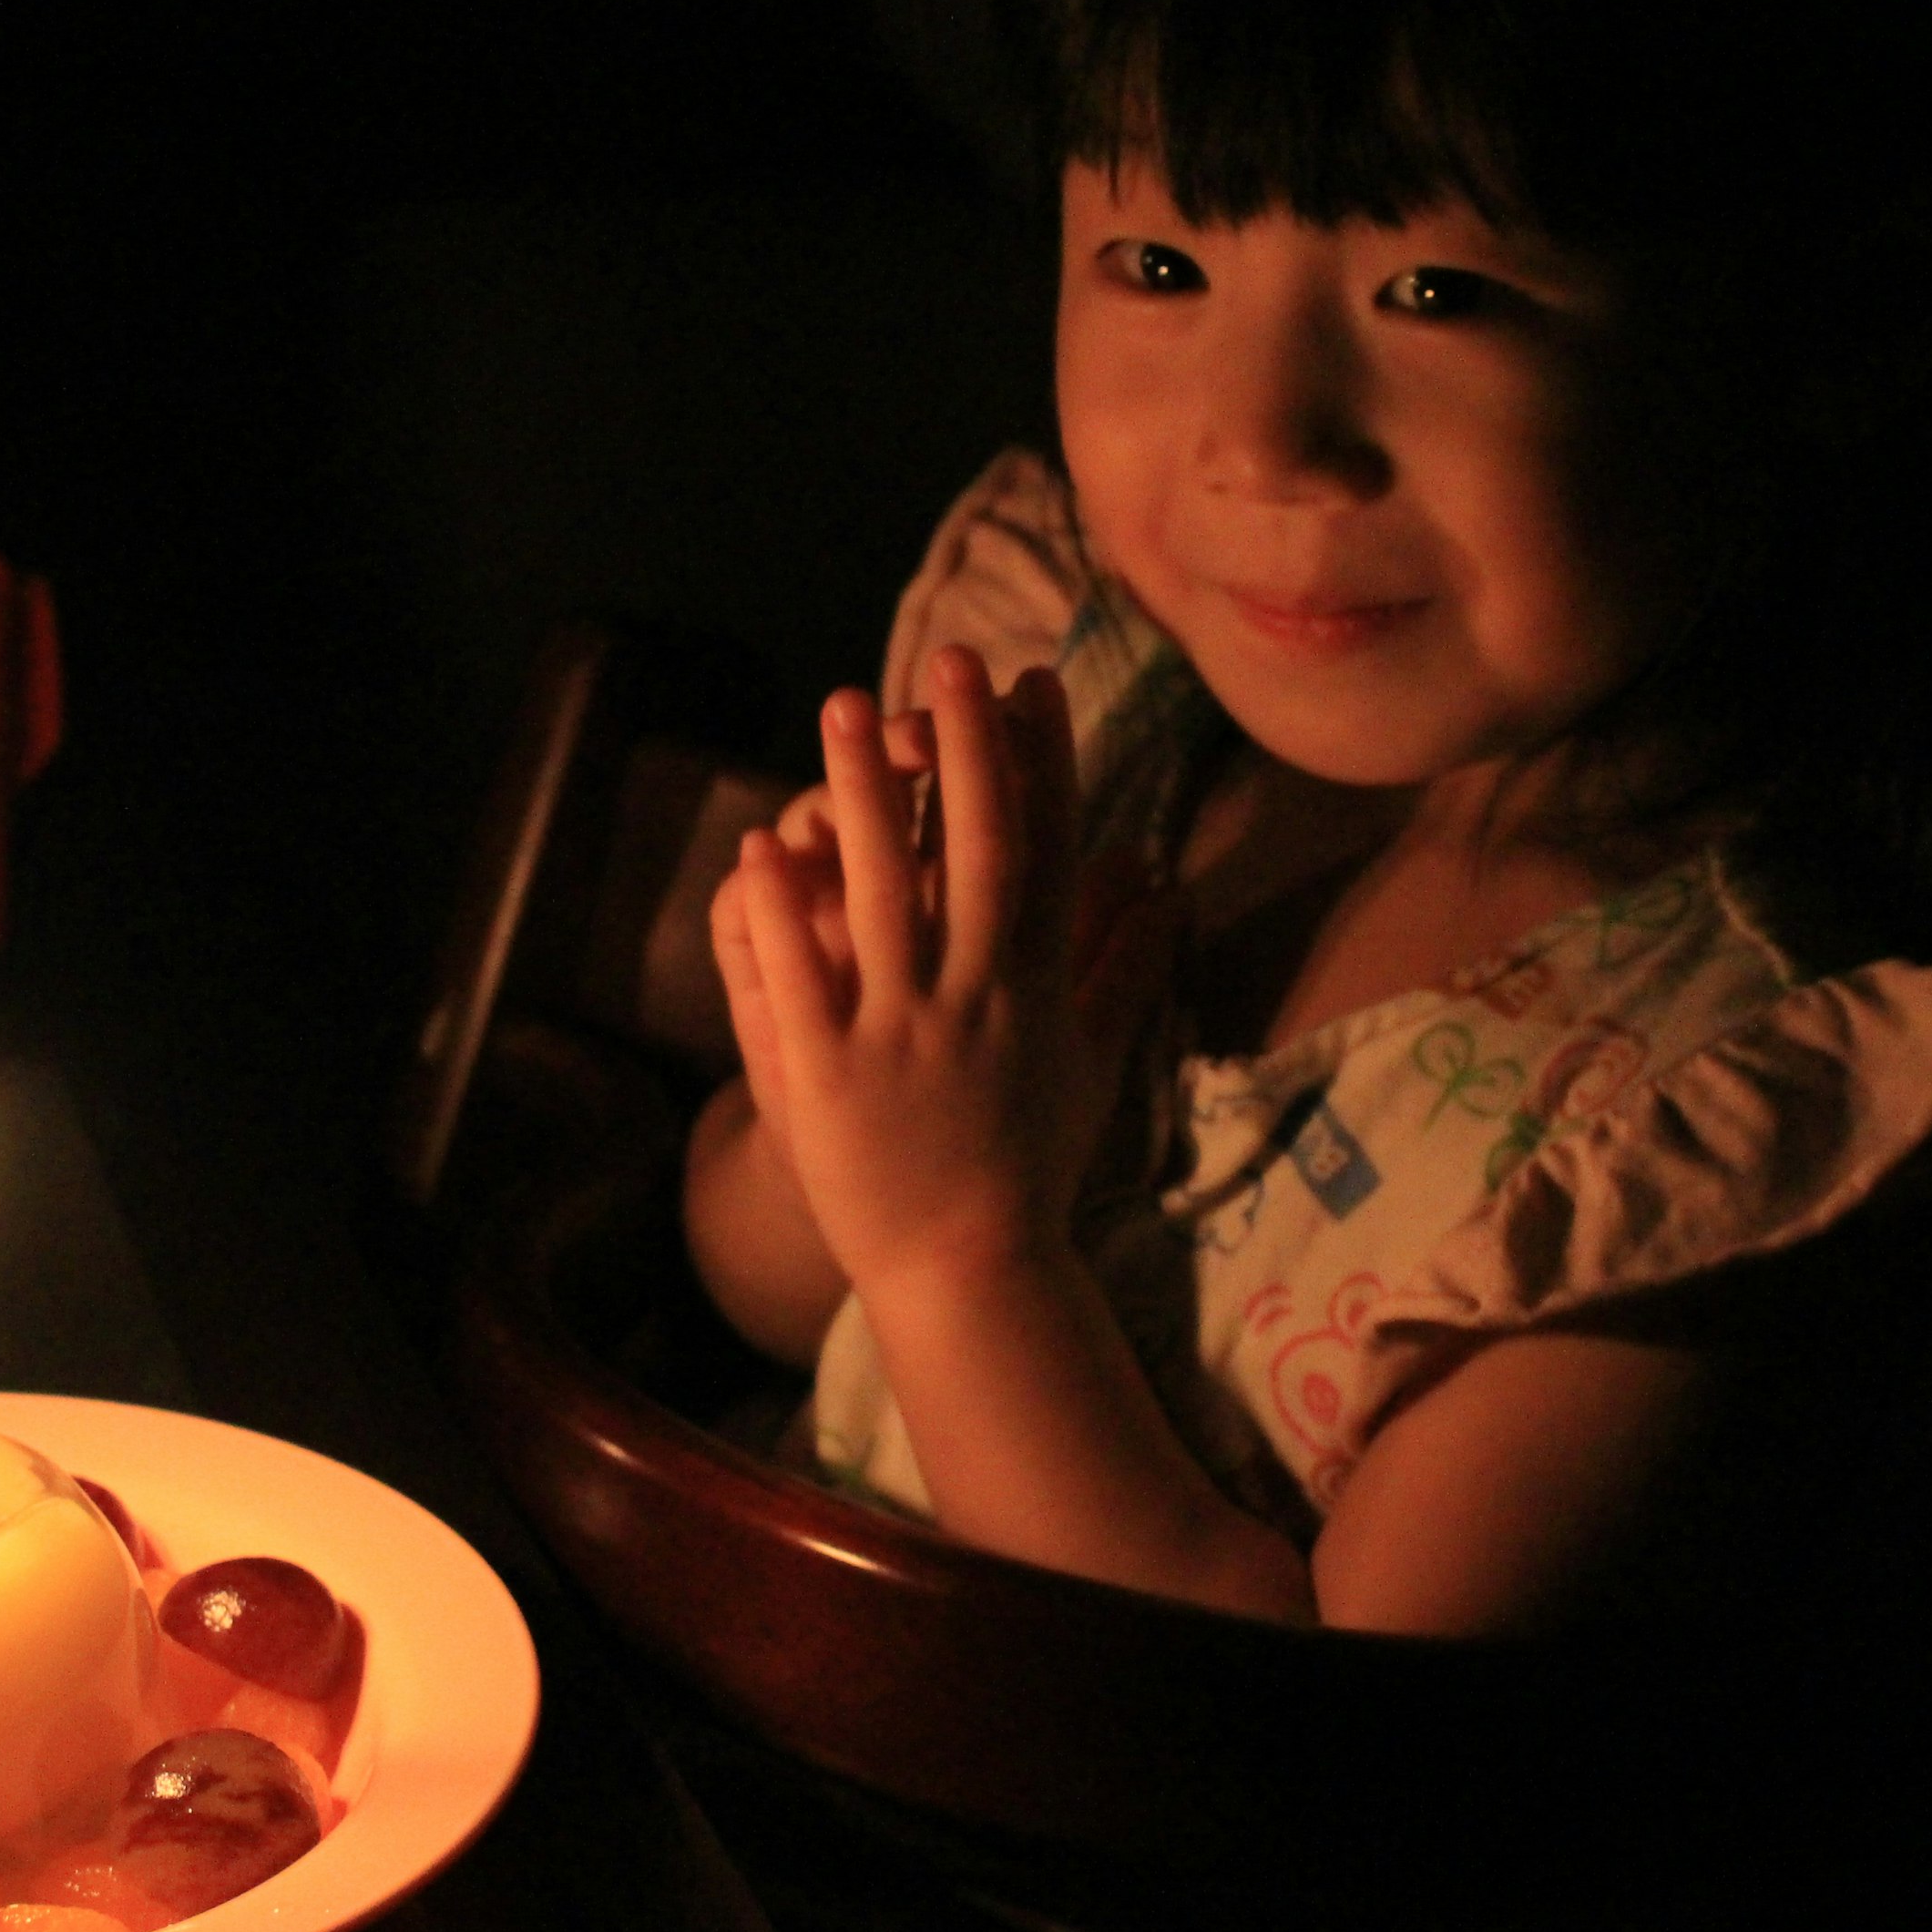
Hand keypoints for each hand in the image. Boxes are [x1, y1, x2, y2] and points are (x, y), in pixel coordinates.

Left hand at [722, 648, 1081, 1293]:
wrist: (971, 1273)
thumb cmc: (1031, 1167)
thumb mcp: (1092, 1064)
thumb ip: (1125, 969)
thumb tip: (1168, 885)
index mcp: (1040, 989)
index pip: (1051, 853)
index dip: (1044, 763)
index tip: (1032, 682)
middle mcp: (979, 1001)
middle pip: (978, 852)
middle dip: (965, 749)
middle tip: (950, 657)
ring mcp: (903, 1037)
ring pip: (884, 895)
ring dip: (865, 795)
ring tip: (842, 707)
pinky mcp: (830, 1078)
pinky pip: (802, 977)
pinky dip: (781, 910)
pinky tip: (762, 844)